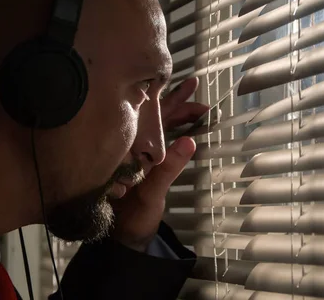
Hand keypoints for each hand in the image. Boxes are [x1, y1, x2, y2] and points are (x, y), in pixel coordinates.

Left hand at [110, 77, 208, 251]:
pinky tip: (187, 127)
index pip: (149, 112)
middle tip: (197, 89)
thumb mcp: (151, 193)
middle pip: (155, 115)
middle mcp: (135, 147)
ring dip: (178, 114)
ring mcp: (141, 155)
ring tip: (198, 104)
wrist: (125, 239)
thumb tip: (189, 141)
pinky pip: (163, 140)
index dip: (167, 96)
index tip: (187, 85)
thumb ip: (168, 168)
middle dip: (177, 101)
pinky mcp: (149, 164)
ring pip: (160, 126)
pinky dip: (177, 130)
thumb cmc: (132, 217)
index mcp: (131, 147)